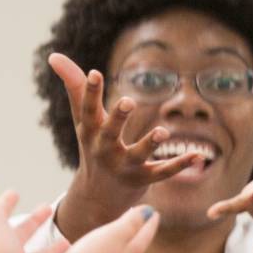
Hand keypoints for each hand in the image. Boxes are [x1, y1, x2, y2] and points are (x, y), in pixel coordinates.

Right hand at [49, 53, 200, 194]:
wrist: (98, 196)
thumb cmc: (93, 147)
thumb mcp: (83, 119)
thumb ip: (74, 86)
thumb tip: (53, 55)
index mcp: (90, 132)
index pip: (88, 110)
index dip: (91, 92)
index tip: (95, 72)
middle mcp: (105, 150)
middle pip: (110, 134)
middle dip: (118, 118)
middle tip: (128, 101)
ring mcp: (124, 166)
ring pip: (138, 155)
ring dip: (150, 144)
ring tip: (163, 132)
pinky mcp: (144, 179)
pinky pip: (163, 172)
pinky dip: (181, 164)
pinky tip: (199, 155)